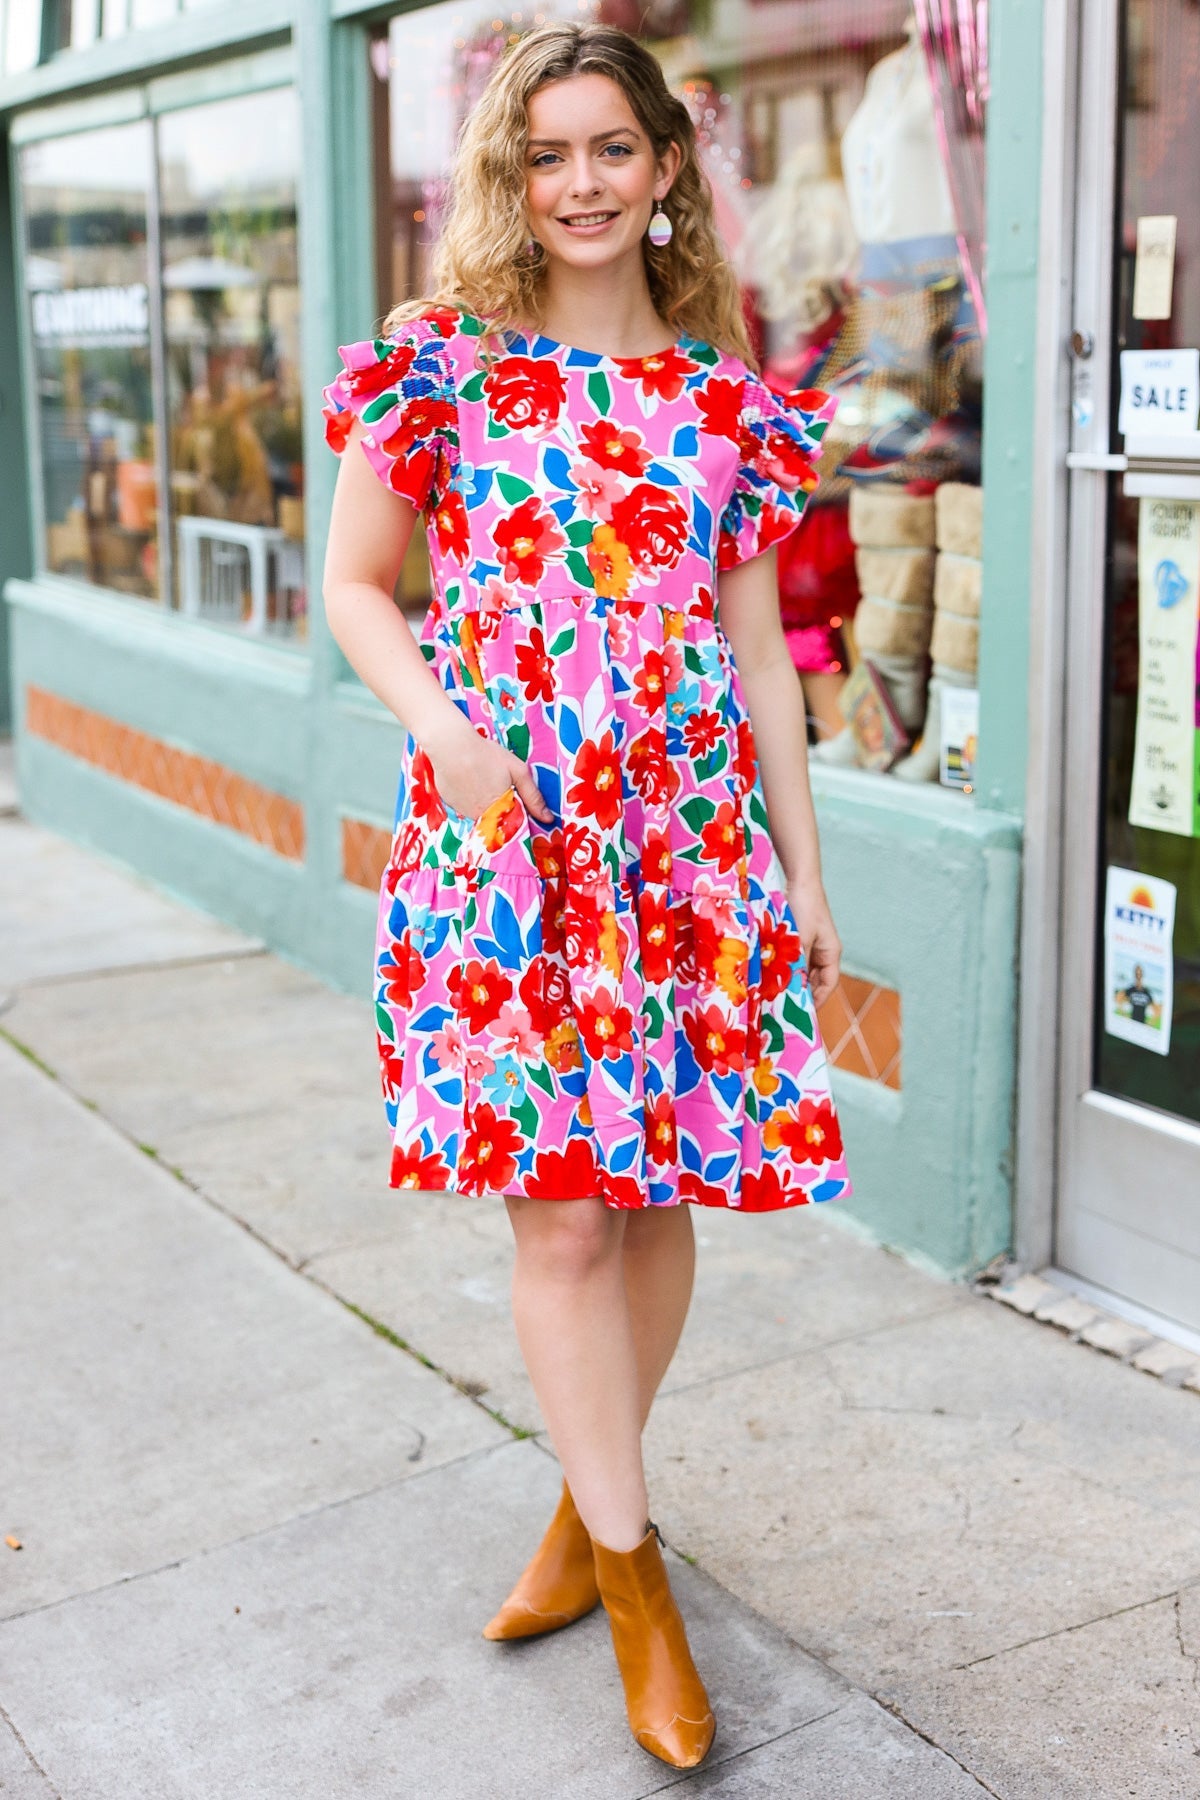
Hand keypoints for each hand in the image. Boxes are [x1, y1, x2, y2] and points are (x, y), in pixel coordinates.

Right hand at [428, 733, 553, 825]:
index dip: (518, 813)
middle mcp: (481, 817)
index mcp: (500, 812)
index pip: (514, 826)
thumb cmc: (486, 755)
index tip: (517, 799)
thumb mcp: (518, 772)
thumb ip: (534, 797)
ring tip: (483, 779)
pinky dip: (469, 797)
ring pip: (480, 814)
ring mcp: (463, 812)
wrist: (451, 746)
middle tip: (498, 783)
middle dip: (502, 807)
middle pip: (497, 820)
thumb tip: (548, 819)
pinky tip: (469, 780)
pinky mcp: (450, 804)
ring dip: (484, 803)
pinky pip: (464, 806)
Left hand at [786, 878, 840, 1008]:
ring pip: (800, 970)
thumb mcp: (800, 939)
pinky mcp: (797, 938)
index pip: (828, 984)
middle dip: (800, 992)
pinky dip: (783, 967)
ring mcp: (809, 944)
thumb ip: (796, 963)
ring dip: (789, 979)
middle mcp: (822, 951)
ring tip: (774, 993)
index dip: (817, 1000)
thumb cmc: (805, 908)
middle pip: (814, 979)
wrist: (800, 880)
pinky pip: (791, 959)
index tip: (803, 1014)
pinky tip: (769, 974)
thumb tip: (789, 987)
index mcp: (831, 953)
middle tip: (783, 1007)